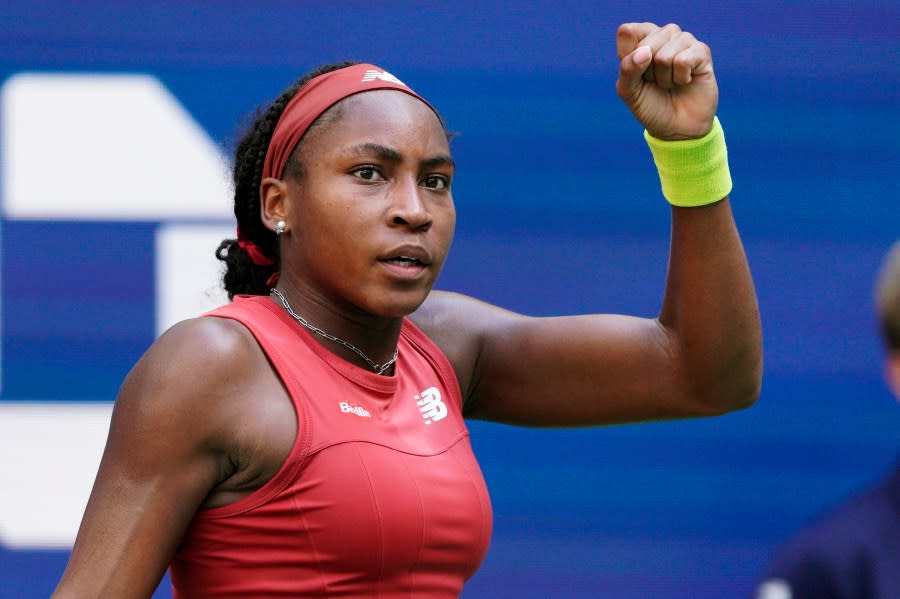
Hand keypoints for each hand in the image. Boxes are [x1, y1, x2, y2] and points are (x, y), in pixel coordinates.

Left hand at [615, 22, 717, 140]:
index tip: (636, 74)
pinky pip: (683, 60)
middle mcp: (663, 35)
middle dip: (647, 73)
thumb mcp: (629, 92)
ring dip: (664, 78)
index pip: (627, 31)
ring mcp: (684, 41)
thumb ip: (627, 70)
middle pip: (645, 45)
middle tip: (656, 82)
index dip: (627, 57)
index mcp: (641, 39)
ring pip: (664, 56)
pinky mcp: (701, 51)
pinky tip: (685, 81)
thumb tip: (645, 52)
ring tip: (670, 83)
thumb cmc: (651, 106)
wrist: (677, 128)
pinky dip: (680, 78)